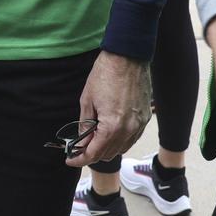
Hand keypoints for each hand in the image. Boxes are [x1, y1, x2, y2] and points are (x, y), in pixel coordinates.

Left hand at [70, 52, 152, 167]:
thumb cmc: (105, 74)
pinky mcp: (145, 118)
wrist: (128, 56)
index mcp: (112, 126)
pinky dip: (120, 140)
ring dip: (107, 148)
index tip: (71, 159)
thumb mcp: (87, 100)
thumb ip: (85, 125)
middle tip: (80, 147)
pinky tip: (110, 133)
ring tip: (94, 139)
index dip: (80, 159)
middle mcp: (128, 129)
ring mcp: (139, 124)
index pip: (94, 153)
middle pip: (109, 154)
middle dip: (93, 154)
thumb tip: (81, 143)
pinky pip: (132, 138)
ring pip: (122, 148)